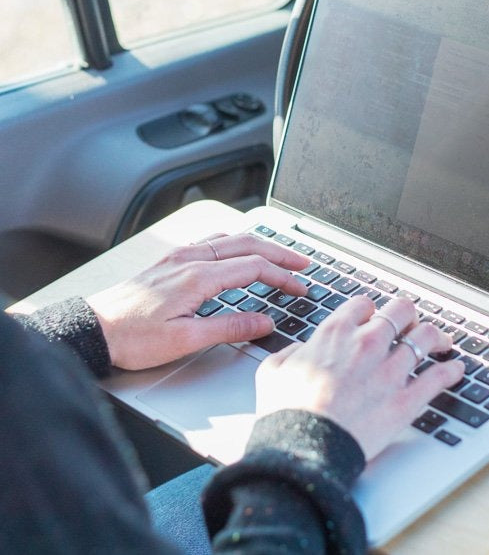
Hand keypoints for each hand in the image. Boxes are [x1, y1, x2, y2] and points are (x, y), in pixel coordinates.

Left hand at [86, 233, 309, 369]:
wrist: (92, 329)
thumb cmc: (132, 337)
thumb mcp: (185, 340)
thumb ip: (229, 327)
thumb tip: (264, 321)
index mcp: (198, 277)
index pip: (254, 268)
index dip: (282, 277)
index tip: (300, 288)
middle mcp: (190, 259)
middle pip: (248, 245)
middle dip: (280, 253)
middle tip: (303, 262)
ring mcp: (180, 256)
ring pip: (230, 239)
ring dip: (260, 245)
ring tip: (279, 255)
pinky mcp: (171, 261)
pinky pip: (212, 241)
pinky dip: (235, 242)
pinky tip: (238, 249)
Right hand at [255, 295, 464, 459]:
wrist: (304, 448)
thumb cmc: (286, 413)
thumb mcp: (273, 372)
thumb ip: (290, 353)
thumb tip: (300, 351)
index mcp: (336, 332)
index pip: (364, 304)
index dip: (370, 310)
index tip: (372, 318)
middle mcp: (367, 343)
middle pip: (401, 310)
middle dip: (408, 314)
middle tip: (411, 323)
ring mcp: (390, 369)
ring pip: (426, 336)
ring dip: (436, 335)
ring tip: (442, 340)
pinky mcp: (406, 399)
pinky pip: (438, 378)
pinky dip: (451, 371)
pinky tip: (456, 369)